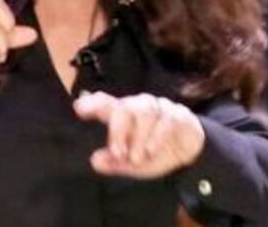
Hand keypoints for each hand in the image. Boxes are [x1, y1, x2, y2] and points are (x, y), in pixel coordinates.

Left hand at [73, 91, 205, 178]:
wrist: (188, 153)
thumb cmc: (154, 152)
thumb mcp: (132, 164)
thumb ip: (114, 163)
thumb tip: (95, 160)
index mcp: (124, 115)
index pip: (106, 104)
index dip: (93, 103)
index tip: (79, 108)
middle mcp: (140, 107)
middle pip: (125, 106)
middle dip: (118, 130)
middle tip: (118, 152)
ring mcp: (160, 108)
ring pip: (145, 111)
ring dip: (138, 136)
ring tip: (137, 157)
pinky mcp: (178, 115)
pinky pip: (166, 119)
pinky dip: (157, 136)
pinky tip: (151, 150)